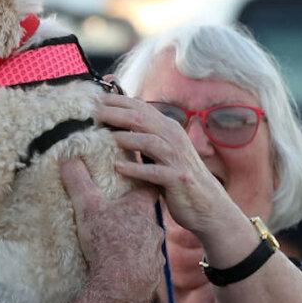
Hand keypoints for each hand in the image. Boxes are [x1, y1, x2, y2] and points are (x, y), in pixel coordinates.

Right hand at [59, 158, 162, 301]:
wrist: (123, 284)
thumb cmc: (107, 241)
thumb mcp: (88, 207)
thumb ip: (78, 181)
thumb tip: (69, 157)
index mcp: (140, 208)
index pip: (149, 188)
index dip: (143, 183)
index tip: (135, 180)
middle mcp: (154, 228)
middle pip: (148, 216)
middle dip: (134, 216)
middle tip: (118, 216)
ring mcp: (155, 252)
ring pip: (148, 241)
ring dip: (136, 241)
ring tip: (119, 245)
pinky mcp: (153, 273)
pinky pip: (146, 265)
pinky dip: (136, 264)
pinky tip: (124, 268)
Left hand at [94, 93, 239, 240]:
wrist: (207, 204)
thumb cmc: (178, 175)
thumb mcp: (164, 150)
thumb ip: (146, 135)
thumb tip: (120, 119)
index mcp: (168, 129)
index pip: (141, 108)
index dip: (118, 102)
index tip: (96, 98)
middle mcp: (174, 138)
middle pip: (142, 120)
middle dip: (117, 114)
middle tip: (94, 113)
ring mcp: (177, 158)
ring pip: (150, 142)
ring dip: (126, 138)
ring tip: (105, 137)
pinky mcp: (178, 178)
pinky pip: (154, 172)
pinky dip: (136, 169)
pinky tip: (118, 168)